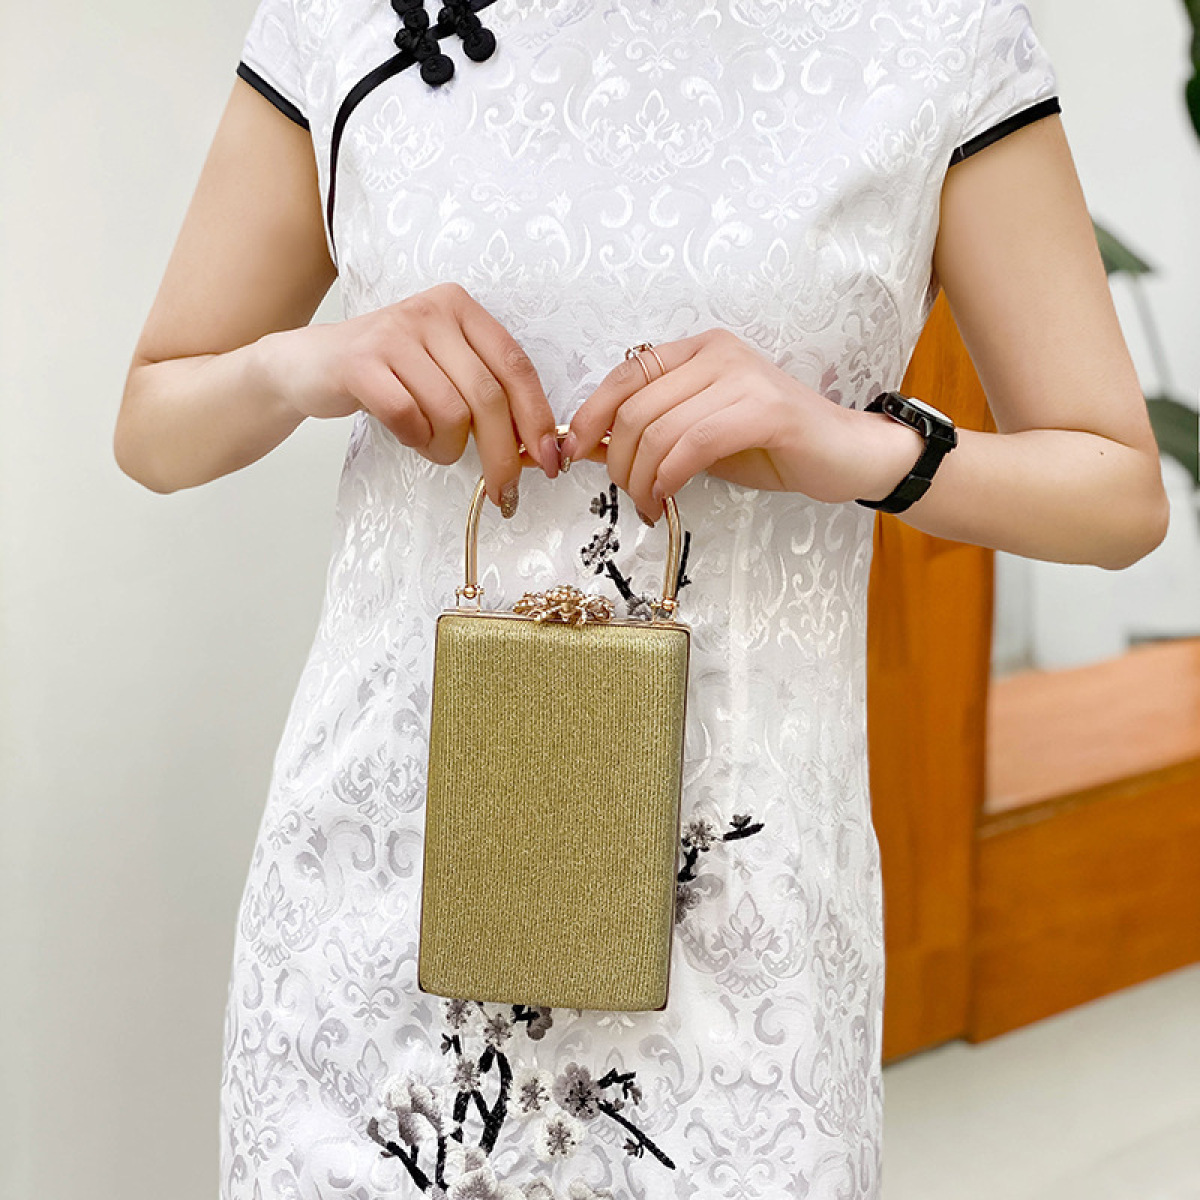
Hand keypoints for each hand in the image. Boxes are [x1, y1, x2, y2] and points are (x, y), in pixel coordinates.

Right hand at [263, 282, 558, 514]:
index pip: (516, 367)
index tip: (549, 462)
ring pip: (451, 413)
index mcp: (461, 309)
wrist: (307, 365)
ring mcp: (394, 334)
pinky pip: (409, 418)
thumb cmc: (388, 374)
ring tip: (434, 447)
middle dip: (502, 455)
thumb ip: (487, 395)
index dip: (537, 420)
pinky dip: (416, 441)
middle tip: (503, 490)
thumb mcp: (443, 370)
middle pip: (488, 397)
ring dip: (448, 448)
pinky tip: (409, 437)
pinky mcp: (360, 362)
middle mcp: (431, 312)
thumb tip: (537, 449)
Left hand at [562, 328, 918, 520]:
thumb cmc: (770, 446)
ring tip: (648, 503)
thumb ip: (649, 432)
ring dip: (641, 479)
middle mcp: (717, 352)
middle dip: (616, 461)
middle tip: (627, 494)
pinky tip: (666, 498)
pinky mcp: (765, 409)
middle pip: (634, 408)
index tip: (571, 455)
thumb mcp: (697, 435)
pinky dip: (668, 478)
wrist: (845, 454)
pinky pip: (693, 444)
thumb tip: (586, 445)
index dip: (589, 418)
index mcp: (697, 350)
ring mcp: (743, 376)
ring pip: (658, 430)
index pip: (622, 377)